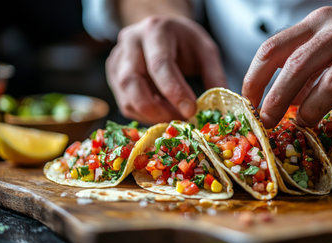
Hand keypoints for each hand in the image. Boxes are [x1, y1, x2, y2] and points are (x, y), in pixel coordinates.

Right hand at [106, 15, 225, 123]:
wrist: (160, 31)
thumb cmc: (183, 41)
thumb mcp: (205, 49)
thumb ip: (213, 74)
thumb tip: (218, 106)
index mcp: (155, 30)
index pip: (160, 65)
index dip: (175, 91)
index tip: (191, 111)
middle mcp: (130, 43)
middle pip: (133, 82)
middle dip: (158, 109)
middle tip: (181, 122)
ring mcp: (117, 60)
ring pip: (126, 98)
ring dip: (152, 116)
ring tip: (175, 121)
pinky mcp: (113, 77)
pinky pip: (125, 104)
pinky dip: (144, 116)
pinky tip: (162, 116)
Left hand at [242, 2, 331, 131]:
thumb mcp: (326, 40)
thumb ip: (302, 66)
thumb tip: (278, 103)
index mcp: (315, 24)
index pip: (272, 49)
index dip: (254, 79)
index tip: (249, 103)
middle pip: (296, 66)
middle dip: (276, 99)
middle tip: (267, 122)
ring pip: (331, 83)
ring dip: (311, 110)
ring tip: (303, 123)